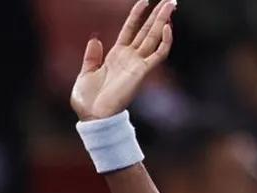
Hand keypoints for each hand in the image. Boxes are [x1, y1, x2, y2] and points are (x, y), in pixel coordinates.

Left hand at [71, 0, 176, 121]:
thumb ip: (91, 56)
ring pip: (154, 38)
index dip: (137, 15)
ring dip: (164, 21)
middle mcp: (129, 58)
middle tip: (170, 0)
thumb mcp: (85, 73)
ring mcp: (137, 64)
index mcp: (116, 56)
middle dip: (158, 14)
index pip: (130, 29)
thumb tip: (95, 38)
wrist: (93, 116)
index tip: (144, 1)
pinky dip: (165, 41)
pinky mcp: (142, 72)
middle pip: (147, 30)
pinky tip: (167, 27)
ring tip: (172, 4)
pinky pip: (158, 54)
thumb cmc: (88, 101)